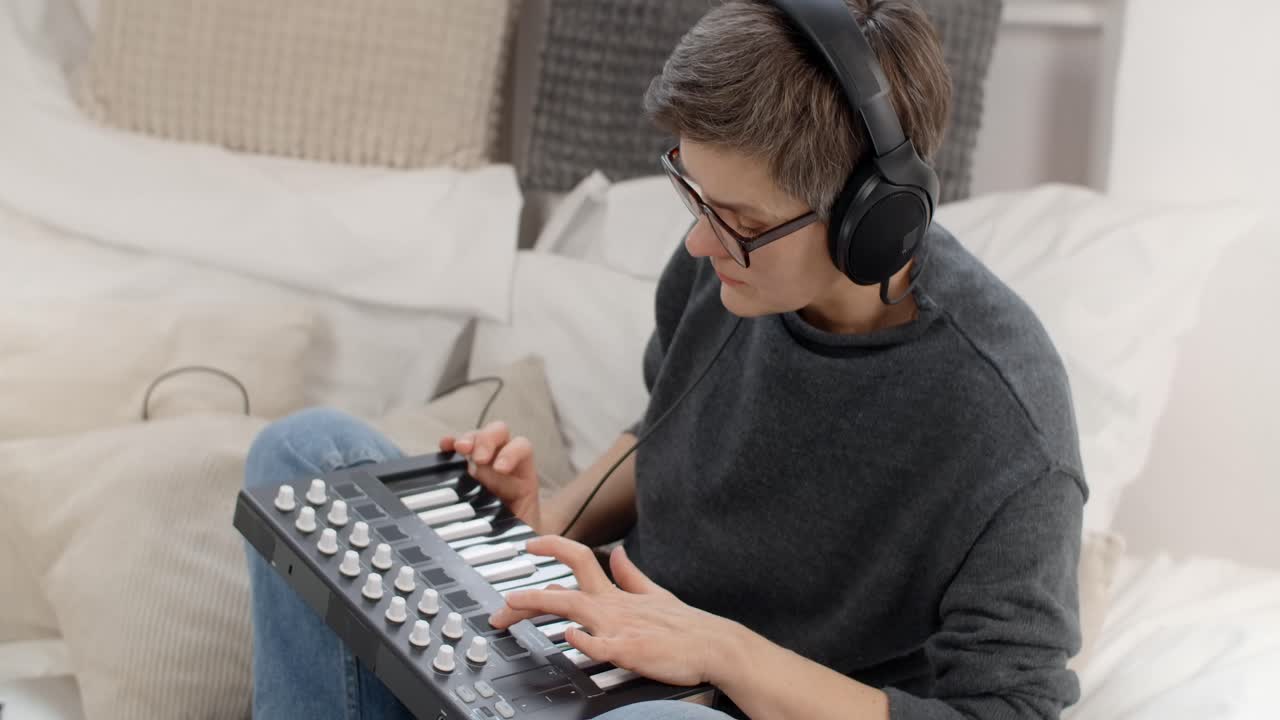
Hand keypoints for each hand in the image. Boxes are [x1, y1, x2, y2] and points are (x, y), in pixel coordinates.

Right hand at [440, 421, 543, 531]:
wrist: (512, 548)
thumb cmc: (521, 539)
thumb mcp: (526, 533)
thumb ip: (523, 530)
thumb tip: (519, 540)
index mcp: (523, 476)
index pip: (522, 449)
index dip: (511, 453)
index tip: (500, 468)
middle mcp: (503, 465)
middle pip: (499, 434)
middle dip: (488, 440)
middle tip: (478, 457)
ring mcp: (483, 466)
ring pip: (477, 438)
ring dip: (468, 439)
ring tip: (459, 448)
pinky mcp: (464, 472)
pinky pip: (457, 451)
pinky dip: (450, 445)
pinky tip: (445, 446)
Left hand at [488, 535, 739, 687]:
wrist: (713, 646)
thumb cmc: (685, 626)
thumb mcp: (655, 593)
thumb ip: (630, 575)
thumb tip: (616, 553)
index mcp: (617, 593)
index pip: (578, 559)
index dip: (552, 547)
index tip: (530, 544)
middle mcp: (613, 607)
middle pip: (562, 590)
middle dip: (527, 596)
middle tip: (501, 605)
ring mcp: (619, 627)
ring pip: (572, 610)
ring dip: (538, 606)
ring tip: (512, 609)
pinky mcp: (629, 650)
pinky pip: (599, 644)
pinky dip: (581, 639)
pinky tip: (566, 637)